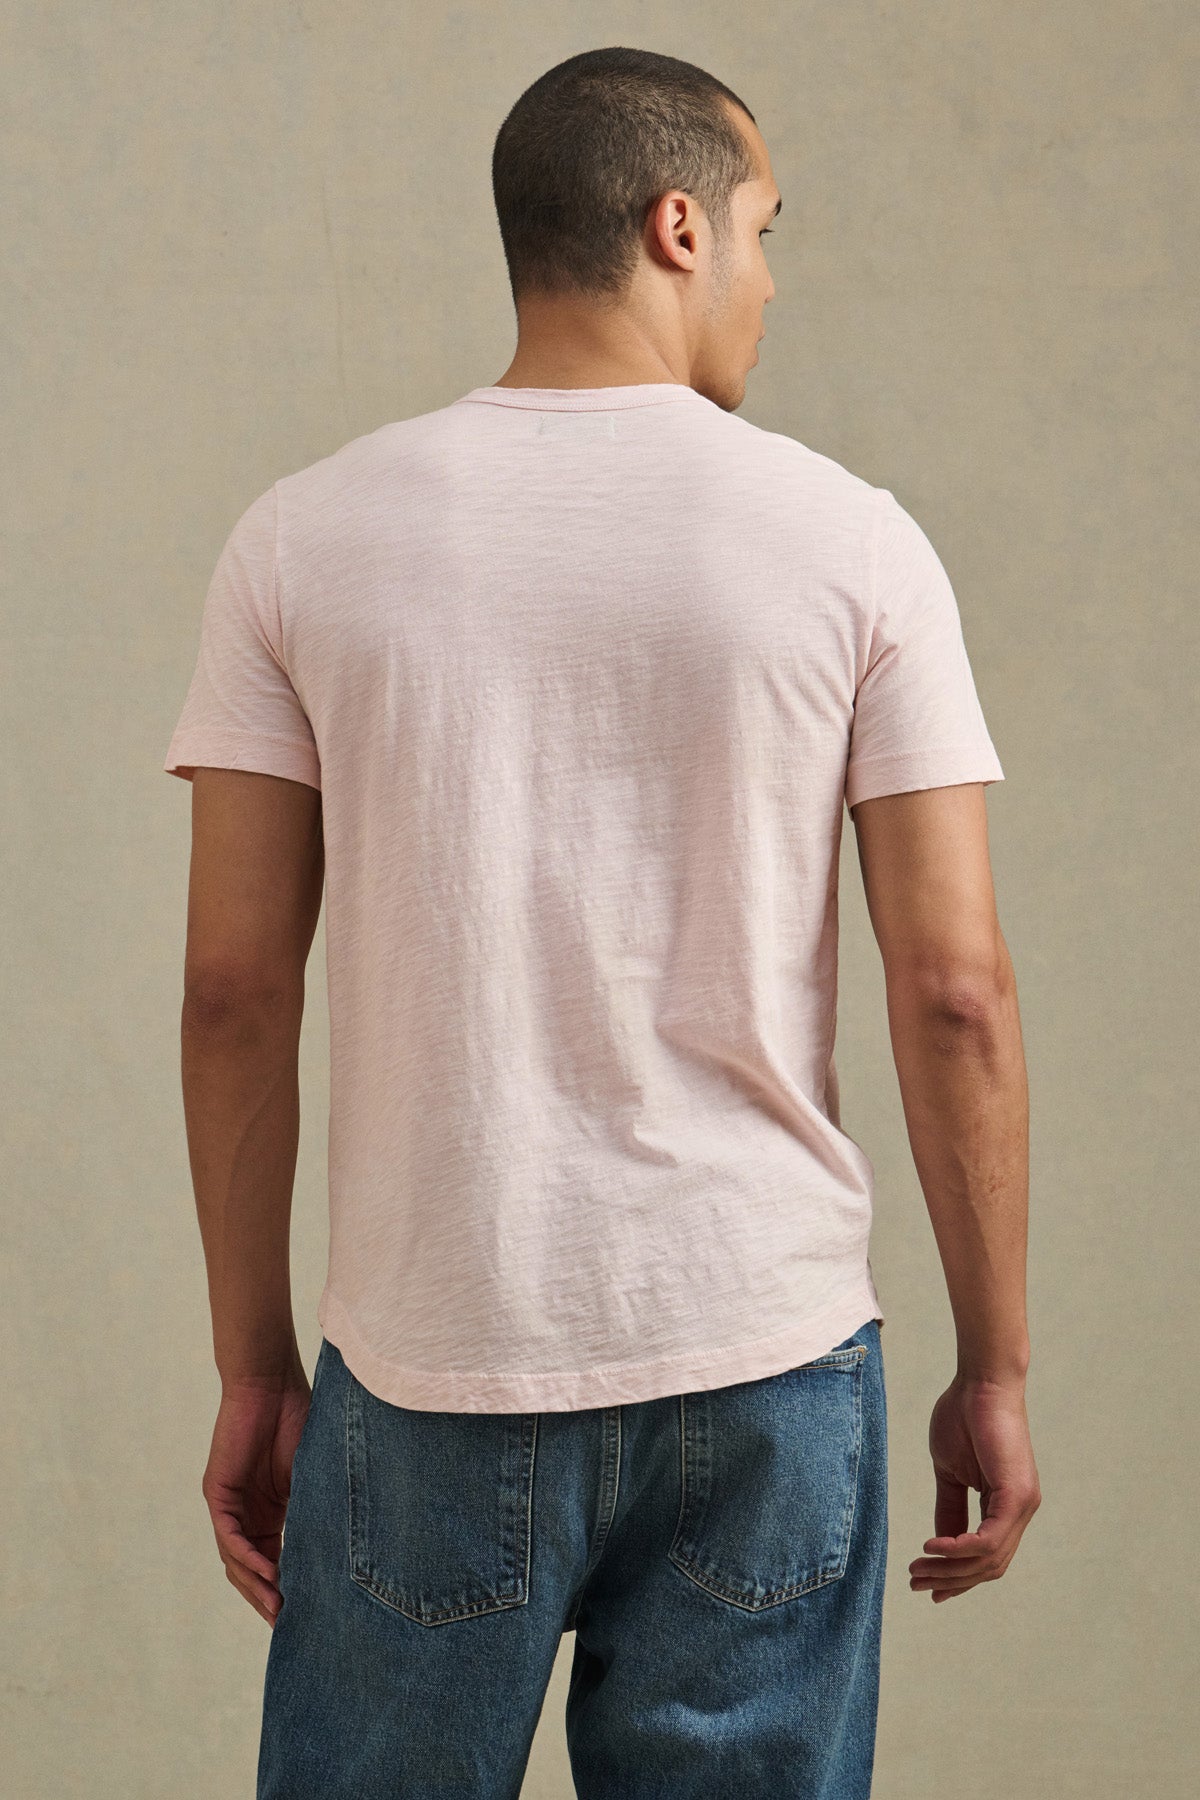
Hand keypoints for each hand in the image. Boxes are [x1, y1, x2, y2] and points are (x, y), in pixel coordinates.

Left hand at [201, 1368, 311, 1627]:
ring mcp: (230, 1506)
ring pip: (237, 1560)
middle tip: (290, 1626)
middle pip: (252, 1569)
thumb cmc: (299, 1419)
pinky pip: (229, 1537)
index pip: (274, 1560)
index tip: (308, 1615)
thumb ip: (314, 1512)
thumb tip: (339, 1553)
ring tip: (279, 1610)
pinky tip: (267, 1574)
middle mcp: (246, 1514)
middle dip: (269, 1598)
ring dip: (257, 1586)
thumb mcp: (312, 1477)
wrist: (272, 1383)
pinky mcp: (218, 1494)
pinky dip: (247, 1557)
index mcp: (270, 1512)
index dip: (287, 1589)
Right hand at [909, 1373, 1040, 1602]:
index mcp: (1007, 1506)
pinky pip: (989, 1540)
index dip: (959, 1577)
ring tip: (918, 1569)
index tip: (929, 1587)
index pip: (987, 1556)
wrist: (980, 1382)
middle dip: (950, 1580)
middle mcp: (1021, 1511)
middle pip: (989, 1566)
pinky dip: (960, 1550)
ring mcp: (1022, 1505)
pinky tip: (932, 1548)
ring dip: (951, 1570)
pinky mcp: (1016, 1496)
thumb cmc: (964, 1417)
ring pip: (989, 1559)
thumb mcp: (951, 1472)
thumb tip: (941, 1545)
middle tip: (916, 1583)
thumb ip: (950, 1508)